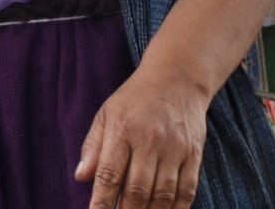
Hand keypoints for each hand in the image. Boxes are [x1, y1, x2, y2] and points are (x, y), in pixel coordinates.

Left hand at [75, 68, 208, 208]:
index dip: (101, 202)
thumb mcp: (106, 114)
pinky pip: (186, 190)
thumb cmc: (135, 99)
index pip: (109, 174)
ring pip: (162, 195)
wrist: (177, 78)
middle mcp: (149, 140)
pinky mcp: (193, 154)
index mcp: (122, 129)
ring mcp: (174, 148)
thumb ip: (93, 147)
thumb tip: (81, 177)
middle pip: (137, 190)